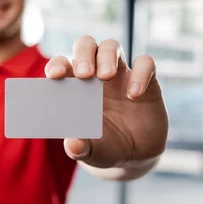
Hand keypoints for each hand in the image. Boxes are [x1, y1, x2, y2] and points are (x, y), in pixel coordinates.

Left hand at [44, 36, 168, 168]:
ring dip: (107, 56)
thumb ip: (79, 148)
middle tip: (84, 74)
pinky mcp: (147, 81)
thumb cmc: (104, 147)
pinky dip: (140, 74)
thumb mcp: (90, 152)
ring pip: (112, 47)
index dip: (56, 65)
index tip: (54, 76)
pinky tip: (133, 95)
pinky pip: (146, 63)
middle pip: (86, 46)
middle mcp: (95, 76)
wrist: (133, 157)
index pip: (62, 65)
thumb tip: (72, 144)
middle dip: (83, 54)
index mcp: (75, 87)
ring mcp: (121, 75)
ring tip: (106, 76)